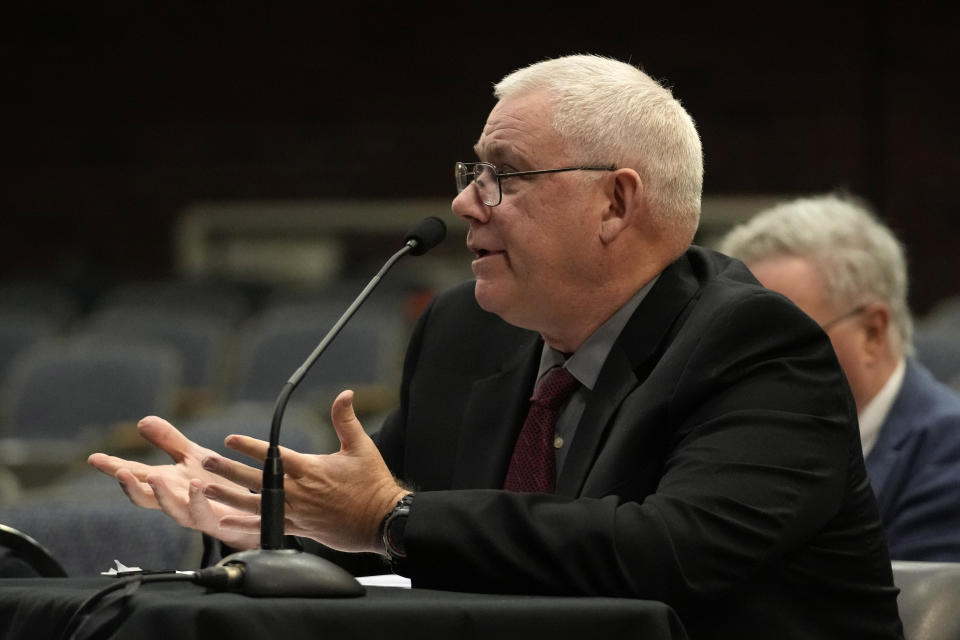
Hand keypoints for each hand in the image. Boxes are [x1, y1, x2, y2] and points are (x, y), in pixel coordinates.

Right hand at [87, 416, 259, 549]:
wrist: (246, 509)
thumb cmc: (215, 483)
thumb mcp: (191, 456)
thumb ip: (168, 441)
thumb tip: (141, 421)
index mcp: (166, 482)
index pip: (136, 474)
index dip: (113, 467)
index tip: (93, 458)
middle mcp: (174, 499)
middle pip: (145, 496)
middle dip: (130, 485)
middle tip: (118, 470)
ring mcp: (191, 512)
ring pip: (171, 508)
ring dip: (161, 494)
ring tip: (154, 476)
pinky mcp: (212, 521)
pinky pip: (202, 513)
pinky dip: (197, 500)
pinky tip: (196, 484)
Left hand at [202, 389, 408, 553]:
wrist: (380, 520)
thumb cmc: (373, 483)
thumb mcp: (361, 446)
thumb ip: (346, 420)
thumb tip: (343, 393)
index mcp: (311, 469)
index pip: (274, 455)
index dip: (250, 446)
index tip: (231, 439)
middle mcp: (299, 491)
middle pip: (257, 479)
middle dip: (230, 470)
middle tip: (208, 463)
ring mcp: (297, 511)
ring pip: (256, 504)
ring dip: (229, 496)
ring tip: (207, 489)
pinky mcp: (300, 527)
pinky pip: (266, 526)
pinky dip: (245, 524)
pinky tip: (226, 522)